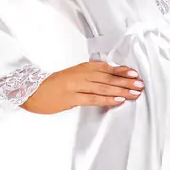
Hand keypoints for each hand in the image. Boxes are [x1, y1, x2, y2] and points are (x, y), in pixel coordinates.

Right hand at [20, 62, 144, 112]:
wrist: (30, 92)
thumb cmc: (50, 86)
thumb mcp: (70, 77)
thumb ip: (87, 78)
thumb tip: (106, 82)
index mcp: (81, 68)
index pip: (105, 68)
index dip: (121, 70)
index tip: (134, 73)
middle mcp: (80, 74)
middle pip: (107, 77)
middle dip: (126, 81)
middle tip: (140, 84)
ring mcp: (75, 86)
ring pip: (103, 87)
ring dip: (121, 90)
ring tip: (134, 93)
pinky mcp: (71, 98)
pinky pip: (92, 98)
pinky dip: (107, 99)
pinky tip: (118, 100)